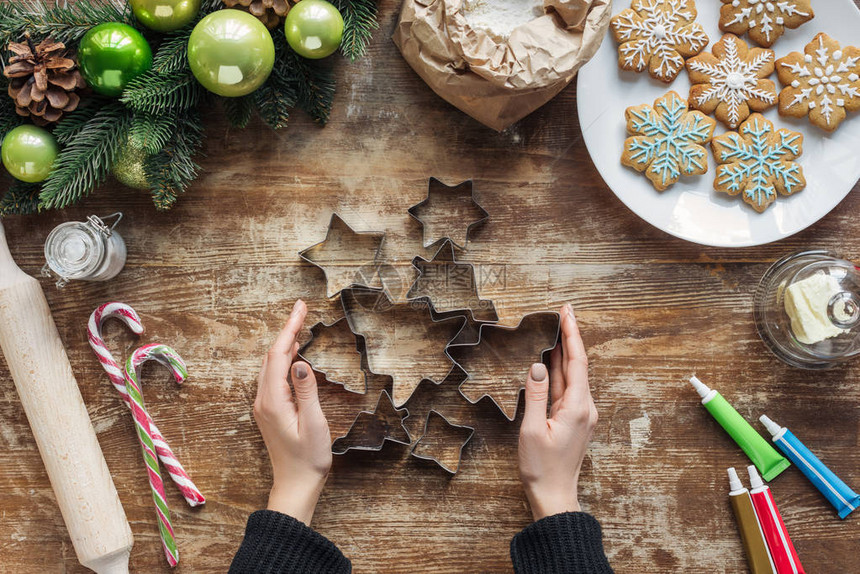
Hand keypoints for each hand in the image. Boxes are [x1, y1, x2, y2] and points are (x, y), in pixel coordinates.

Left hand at [253, 299, 331, 524]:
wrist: (295, 485)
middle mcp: (263, 400)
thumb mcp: (314, 423)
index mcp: (273, 401)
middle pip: (272, 356)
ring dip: (284, 343)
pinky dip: (282, 358)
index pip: (279, 355)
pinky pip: (273, 376)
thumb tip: (300, 361)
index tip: (300, 307)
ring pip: (270, 365)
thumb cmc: (308, 458)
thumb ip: (307, 391)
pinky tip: (293, 354)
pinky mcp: (269, 410)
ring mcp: (264, 405)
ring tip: (299, 324)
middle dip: (286, 330)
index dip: (289, 328)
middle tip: (301, 308)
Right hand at [518, 303, 597, 520]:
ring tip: (555, 330)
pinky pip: (567, 389)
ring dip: (563, 353)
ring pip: (572, 376)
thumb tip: (537, 366)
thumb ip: (535, 395)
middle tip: (562, 312)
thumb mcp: (532, 429)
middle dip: (569, 337)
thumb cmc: (541, 467)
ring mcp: (582, 414)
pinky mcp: (575, 421)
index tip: (567, 312)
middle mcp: (585, 408)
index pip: (577, 362)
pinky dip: (560, 371)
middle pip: (577, 365)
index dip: (572, 334)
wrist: (554, 496)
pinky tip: (550, 362)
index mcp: (577, 407)